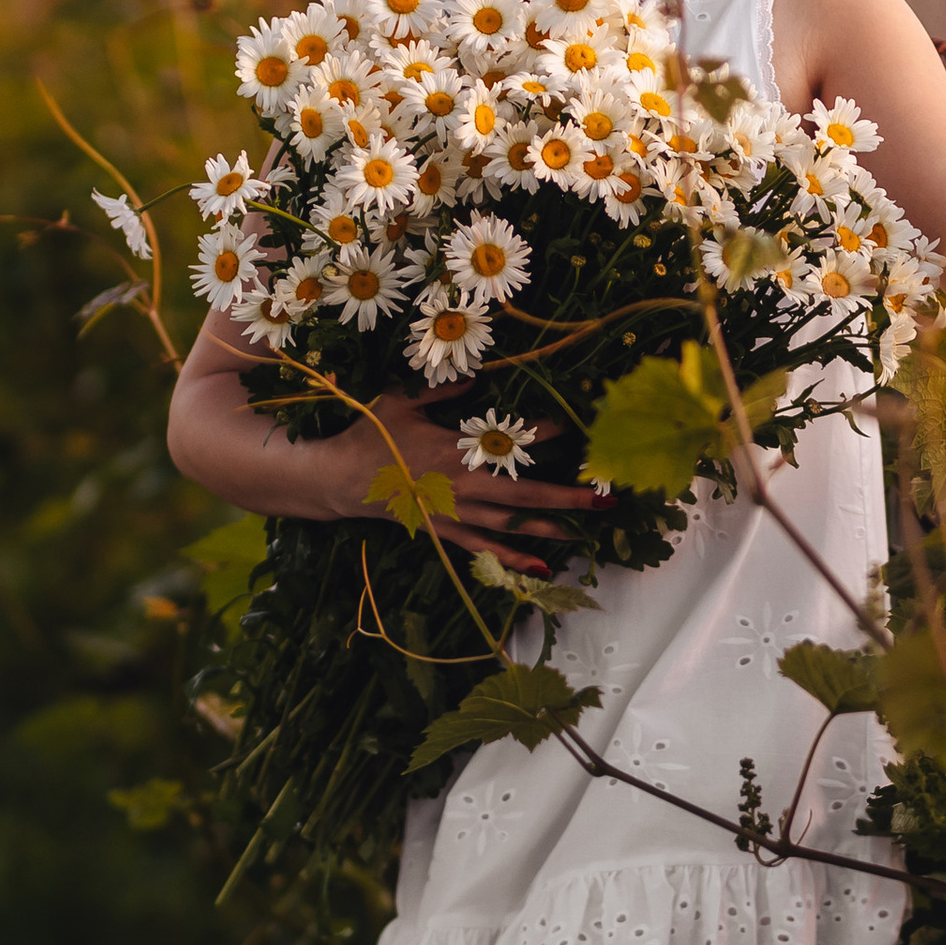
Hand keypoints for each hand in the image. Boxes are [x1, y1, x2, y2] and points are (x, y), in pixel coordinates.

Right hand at [333, 385, 605, 577]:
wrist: (339, 479)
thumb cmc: (370, 434)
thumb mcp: (402, 400)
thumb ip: (443, 389)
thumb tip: (479, 375)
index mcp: (455, 451)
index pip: (508, 442)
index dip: (542, 435)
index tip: (571, 427)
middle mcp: (462, 486)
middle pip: (525, 492)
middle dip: (568, 495)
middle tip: (606, 496)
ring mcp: (456, 514)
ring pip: (513, 523)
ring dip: (551, 526)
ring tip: (588, 527)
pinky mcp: (446, 532)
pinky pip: (486, 549)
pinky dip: (514, 560)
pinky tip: (543, 569)